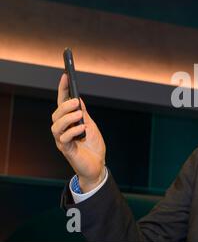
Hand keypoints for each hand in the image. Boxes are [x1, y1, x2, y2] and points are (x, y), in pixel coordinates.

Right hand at [51, 73, 105, 191]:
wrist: (98, 165)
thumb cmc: (93, 146)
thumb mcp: (90, 125)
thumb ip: (83, 114)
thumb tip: (77, 98)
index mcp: (69, 122)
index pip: (62, 103)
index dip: (62, 89)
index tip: (65, 75)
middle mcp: (63, 130)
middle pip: (56, 114)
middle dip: (65, 106)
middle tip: (75, 102)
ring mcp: (63, 140)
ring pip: (56, 126)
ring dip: (67, 118)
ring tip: (79, 115)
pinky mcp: (66, 150)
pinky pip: (63, 139)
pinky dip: (72, 131)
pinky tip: (82, 129)